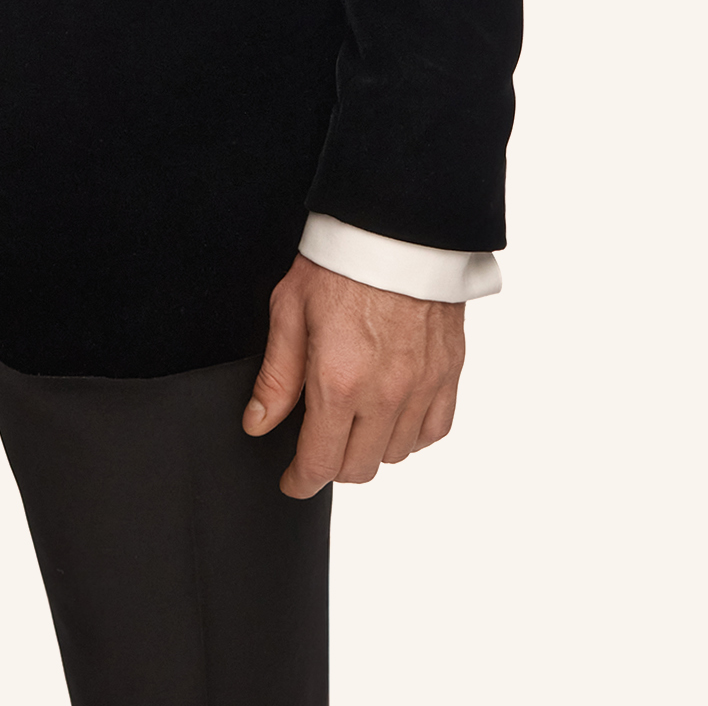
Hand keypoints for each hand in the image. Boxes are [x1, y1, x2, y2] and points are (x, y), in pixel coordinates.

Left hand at [243, 254, 464, 495]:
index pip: (320, 463)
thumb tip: (258, 425)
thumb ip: (276, 377)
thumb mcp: (289, 311)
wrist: (397, 226)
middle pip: (359, 468)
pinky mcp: (449, 373)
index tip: (292, 480)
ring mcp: (422, 386)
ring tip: (354, 420)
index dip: (300, 480)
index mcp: (339, 381)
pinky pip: (434, 431)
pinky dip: (412, 433)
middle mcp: (385, 394)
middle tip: (318, 443)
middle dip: (332, 464)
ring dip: (371, 448)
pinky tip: (393, 414)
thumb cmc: (340, 261)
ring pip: (396, 455)